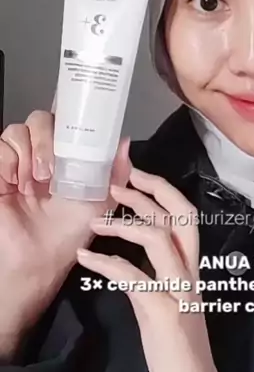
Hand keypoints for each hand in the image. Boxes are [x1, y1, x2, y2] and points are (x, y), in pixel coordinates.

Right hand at [0, 110, 130, 357]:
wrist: (39, 260)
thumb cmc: (69, 234)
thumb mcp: (101, 203)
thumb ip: (115, 172)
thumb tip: (125, 140)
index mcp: (67, 156)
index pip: (64, 120)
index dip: (68, 111)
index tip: (76, 113)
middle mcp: (41, 155)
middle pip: (40, 118)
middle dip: (47, 136)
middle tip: (52, 168)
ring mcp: (16, 163)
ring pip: (17, 130)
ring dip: (30, 151)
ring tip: (37, 181)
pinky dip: (10, 160)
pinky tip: (18, 183)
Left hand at [77, 168, 225, 371]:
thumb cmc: (180, 350)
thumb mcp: (168, 303)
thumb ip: (155, 277)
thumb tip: (131, 259)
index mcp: (193, 269)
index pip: (187, 216)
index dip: (163, 190)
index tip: (137, 176)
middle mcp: (190, 274)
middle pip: (179, 216)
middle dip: (148, 193)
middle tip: (116, 184)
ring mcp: (179, 291)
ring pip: (158, 238)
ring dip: (124, 224)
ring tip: (95, 222)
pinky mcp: (163, 313)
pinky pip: (133, 277)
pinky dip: (106, 262)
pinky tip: (86, 258)